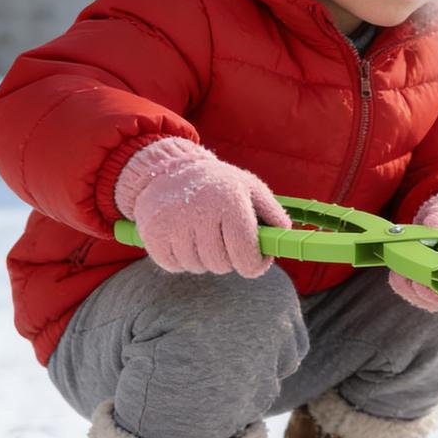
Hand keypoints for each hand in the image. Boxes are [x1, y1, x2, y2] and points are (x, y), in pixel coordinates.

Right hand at [115, 138, 290, 276]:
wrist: (167, 170)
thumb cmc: (218, 185)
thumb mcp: (251, 189)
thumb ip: (274, 214)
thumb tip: (285, 237)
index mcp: (230, 202)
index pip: (246, 256)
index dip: (254, 264)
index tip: (254, 260)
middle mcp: (200, 211)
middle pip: (222, 265)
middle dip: (229, 260)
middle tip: (225, 241)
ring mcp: (173, 223)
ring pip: (198, 267)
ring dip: (204, 259)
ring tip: (202, 235)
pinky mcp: (152, 234)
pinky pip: (174, 266)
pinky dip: (181, 259)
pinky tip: (184, 238)